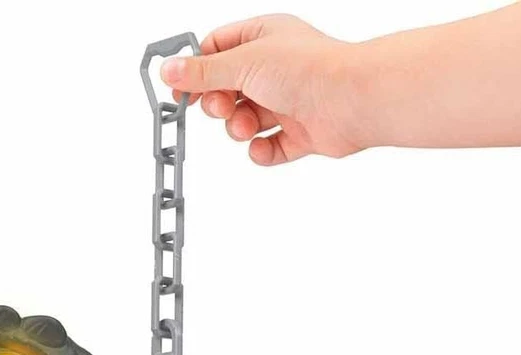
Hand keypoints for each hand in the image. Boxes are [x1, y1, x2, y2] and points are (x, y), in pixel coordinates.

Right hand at [162, 15, 363, 163]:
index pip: (217, 50)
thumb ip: (202, 72)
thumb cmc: (308, 69)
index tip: (179, 91)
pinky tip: (264, 147)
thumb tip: (168, 70)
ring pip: (247, 121)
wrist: (351, 100)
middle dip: (220, 105)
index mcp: (263, 37)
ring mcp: (288, 101)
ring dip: (240, 129)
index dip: (196, 71)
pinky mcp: (300, 133)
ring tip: (249, 128)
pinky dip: (263, 152)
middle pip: (229, 90)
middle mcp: (275, 67)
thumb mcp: (243, 63)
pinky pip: (270, 147)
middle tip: (223, 108)